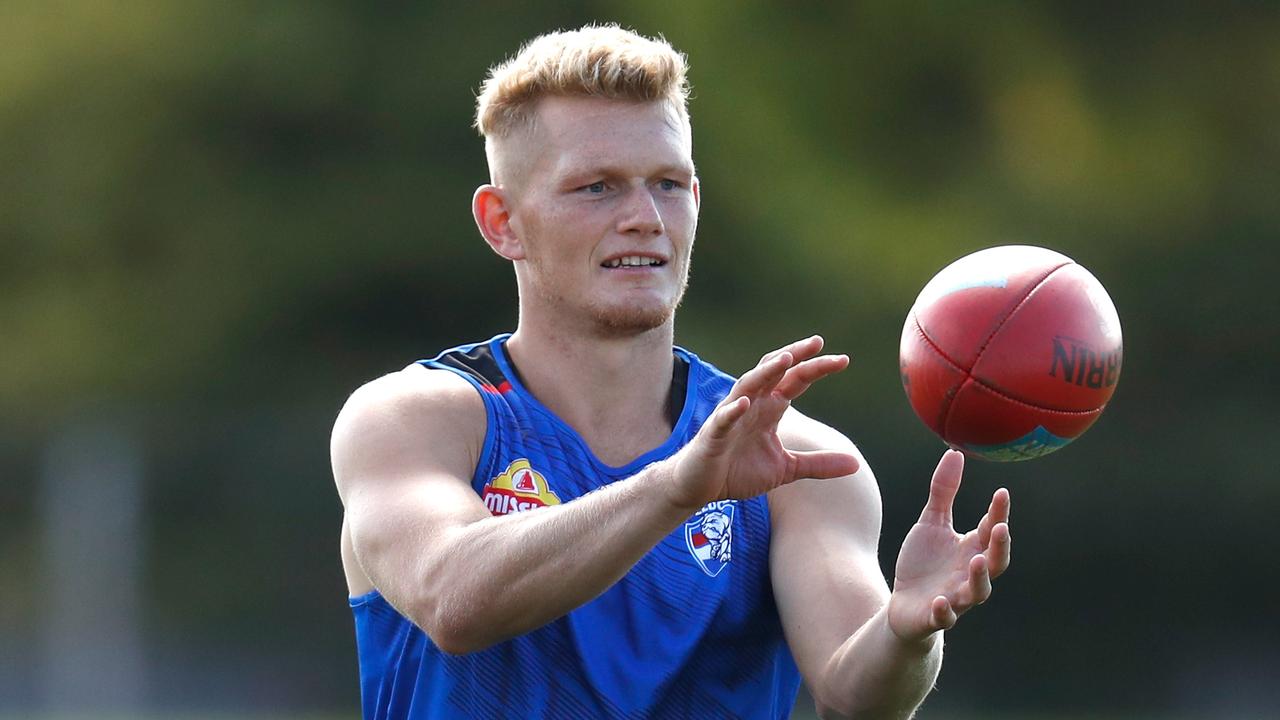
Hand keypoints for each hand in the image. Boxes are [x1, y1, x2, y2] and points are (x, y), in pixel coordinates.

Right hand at [668, 335, 860, 508]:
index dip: (816, 368)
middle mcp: (751, 405)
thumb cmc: (738, 471)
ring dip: (766, 372)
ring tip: (785, 360)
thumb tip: (856, 464)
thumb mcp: (786, 468)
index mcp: (770, 409)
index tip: (843, 360)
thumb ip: (818, 464)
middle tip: (818, 343)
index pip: (795, 380)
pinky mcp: (713, 435)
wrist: (699, 487)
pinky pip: (723, 418)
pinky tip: (744, 402)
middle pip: (774, 372)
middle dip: (795, 356)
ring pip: (748, 385)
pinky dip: (733, 410)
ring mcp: (731, 416)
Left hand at [887, 450, 1011, 641]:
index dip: (998, 513)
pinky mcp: (935, 616)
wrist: (904, 605)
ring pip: (978, 592)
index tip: (1002, 492)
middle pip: (996, 562)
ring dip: (980, 578)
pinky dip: (944, 611)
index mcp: (972, 549)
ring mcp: (956, 597)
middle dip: (1000, 546)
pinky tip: (940, 601)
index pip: (991, 530)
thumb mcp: (931, 523)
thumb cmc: (924, 563)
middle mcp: (970, 574)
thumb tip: (955, 453)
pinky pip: (945, 617)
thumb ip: (944, 492)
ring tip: (977, 560)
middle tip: (1001, 527)